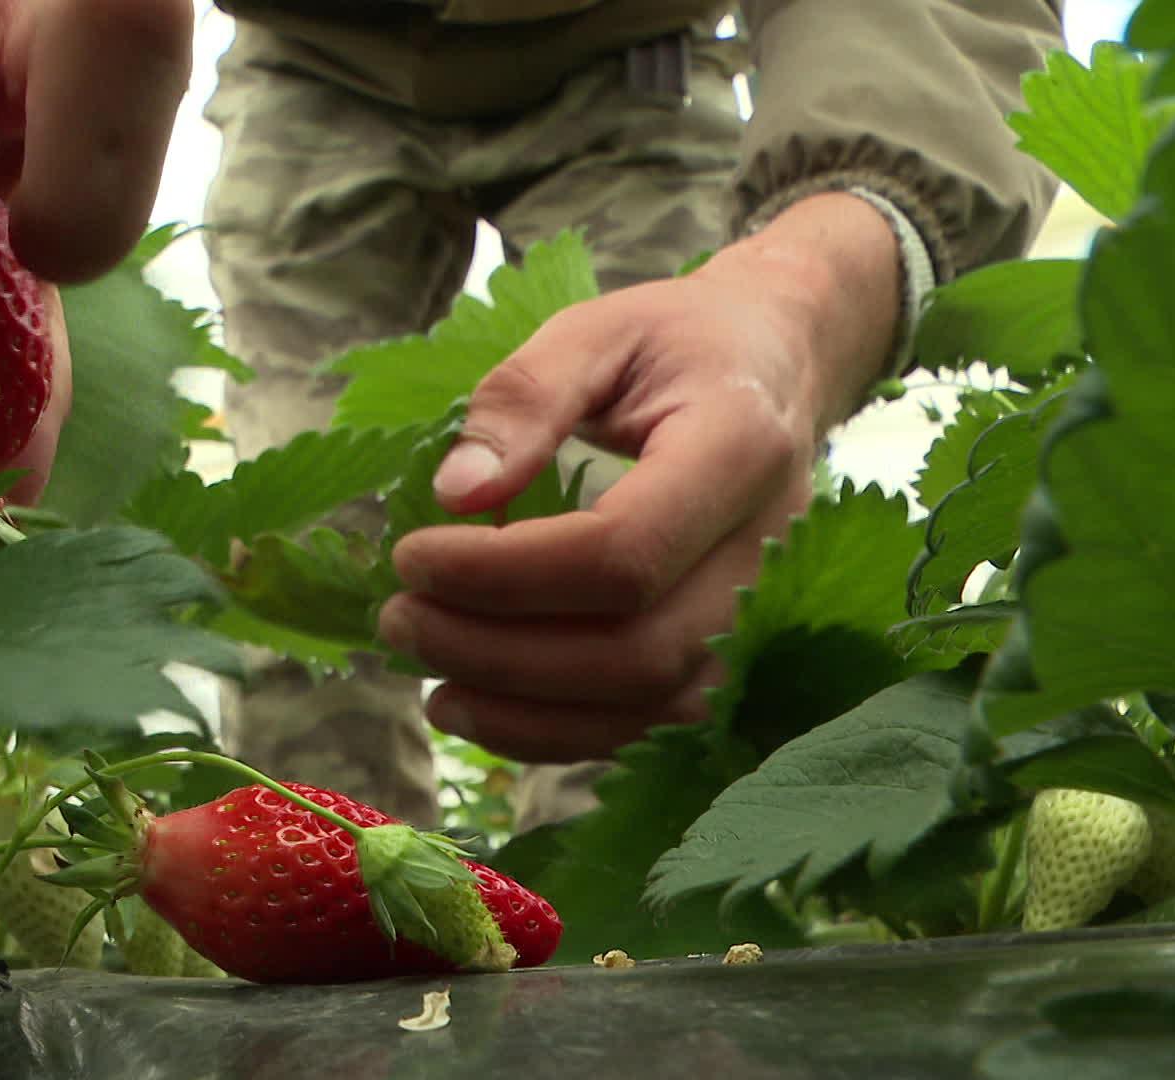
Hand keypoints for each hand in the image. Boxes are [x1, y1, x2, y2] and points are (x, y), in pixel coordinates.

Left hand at [375, 194, 903, 762]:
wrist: (777, 368)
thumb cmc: (680, 344)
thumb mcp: (597, 331)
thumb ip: (524, 397)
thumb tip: (453, 493)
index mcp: (739, 452)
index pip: (621, 553)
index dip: (503, 574)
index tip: (412, 554)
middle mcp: (765, 555)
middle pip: (631, 650)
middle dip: (495, 650)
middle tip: (398, 616)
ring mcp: (758, 619)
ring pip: (639, 706)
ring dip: (515, 708)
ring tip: (421, 669)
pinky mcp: (730, 658)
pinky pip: (642, 726)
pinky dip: (549, 732)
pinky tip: (470, 703)